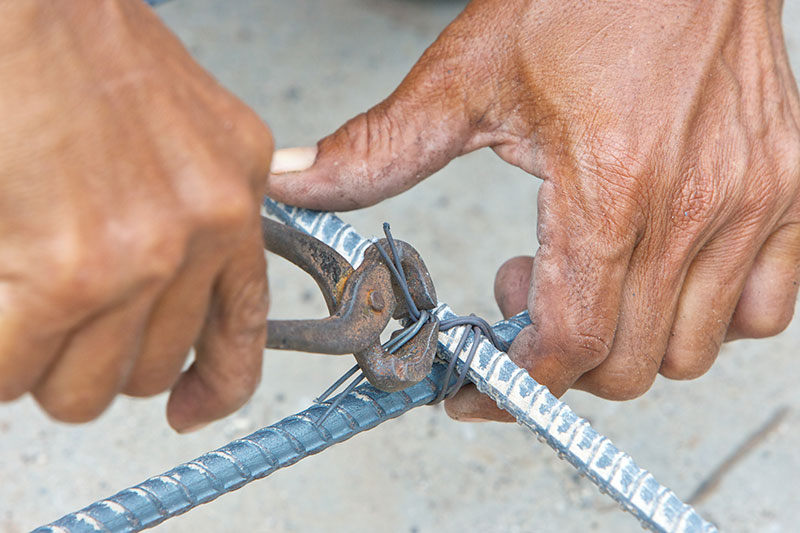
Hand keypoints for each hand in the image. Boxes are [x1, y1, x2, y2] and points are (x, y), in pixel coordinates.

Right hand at [0, 1, 272, 430]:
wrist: (26, 4)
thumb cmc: (83, 47)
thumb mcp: (186, 128)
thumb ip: (195, 208)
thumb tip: (167, 287)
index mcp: (236, 194)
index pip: (244, 327)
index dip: (215, 385)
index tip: (189, 410)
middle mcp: (205, 228)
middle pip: (150, 369)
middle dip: (95, 361)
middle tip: (58, 322)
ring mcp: (144, 255)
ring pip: (86, 387)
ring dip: (42, 365)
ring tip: (21, 306)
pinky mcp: (70, 273)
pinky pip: (15, 371)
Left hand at [268, 0, 799, 420]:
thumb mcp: (466, 76)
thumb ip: (378, 148)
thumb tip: (296, 184)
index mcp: (611, 186)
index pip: (568, 343)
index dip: (512, 386)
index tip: (475, 388)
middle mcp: (695, 208)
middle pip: (627, 365)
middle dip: (559, 361)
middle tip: (521, 302)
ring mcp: (753, 205)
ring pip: (693, 353)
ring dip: (627, 344)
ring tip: (586, 280)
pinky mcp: (789, 194)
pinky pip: (766, 313)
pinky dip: (708, 320)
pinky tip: (659, 275)